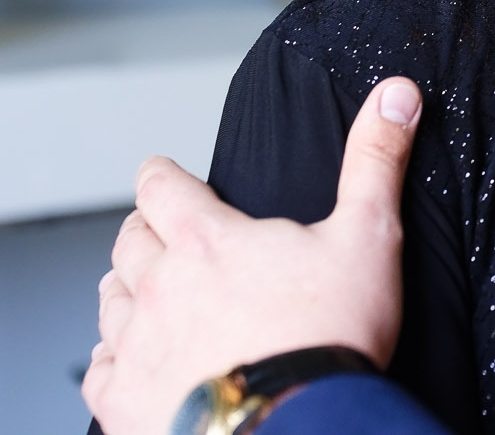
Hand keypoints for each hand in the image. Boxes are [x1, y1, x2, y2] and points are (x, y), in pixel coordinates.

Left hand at [81, 75, 422, 434]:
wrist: (295, 429)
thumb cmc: (329, 337)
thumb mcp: (369, 238)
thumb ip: (375, 161)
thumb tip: (396, 93)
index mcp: (206, 240)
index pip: (160, 186)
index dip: (161, 175)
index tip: (162, 174)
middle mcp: (158, 287)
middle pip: (128, 242)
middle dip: (144, 231)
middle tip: (160, 233)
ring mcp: (136, 347)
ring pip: (108, 302)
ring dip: (126, 291)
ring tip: (146, 295)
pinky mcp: (124, 403)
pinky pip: (98, 371)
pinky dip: (112, 360)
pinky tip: (132, 362)